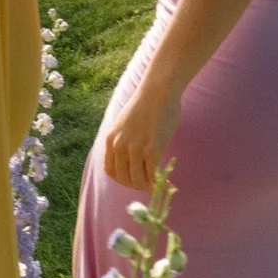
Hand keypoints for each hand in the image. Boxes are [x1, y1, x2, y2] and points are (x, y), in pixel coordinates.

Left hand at [101, 81, 177, 195]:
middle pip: (124, 179)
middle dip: (137, 185)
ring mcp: (135, 149)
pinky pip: (153, 175)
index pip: (111, 171)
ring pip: (138, 180)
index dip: (122, 179)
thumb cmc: (145, 105)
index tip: (134, 179)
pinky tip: (167, 181)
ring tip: (158, 183)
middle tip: (149, 184)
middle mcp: (119, 146)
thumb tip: (131, 160)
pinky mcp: (152, 150)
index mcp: (111, 140)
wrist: (158, 92)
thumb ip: (124, 141)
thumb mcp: (124, 124)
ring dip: (148, 186)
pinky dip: (159, 182)